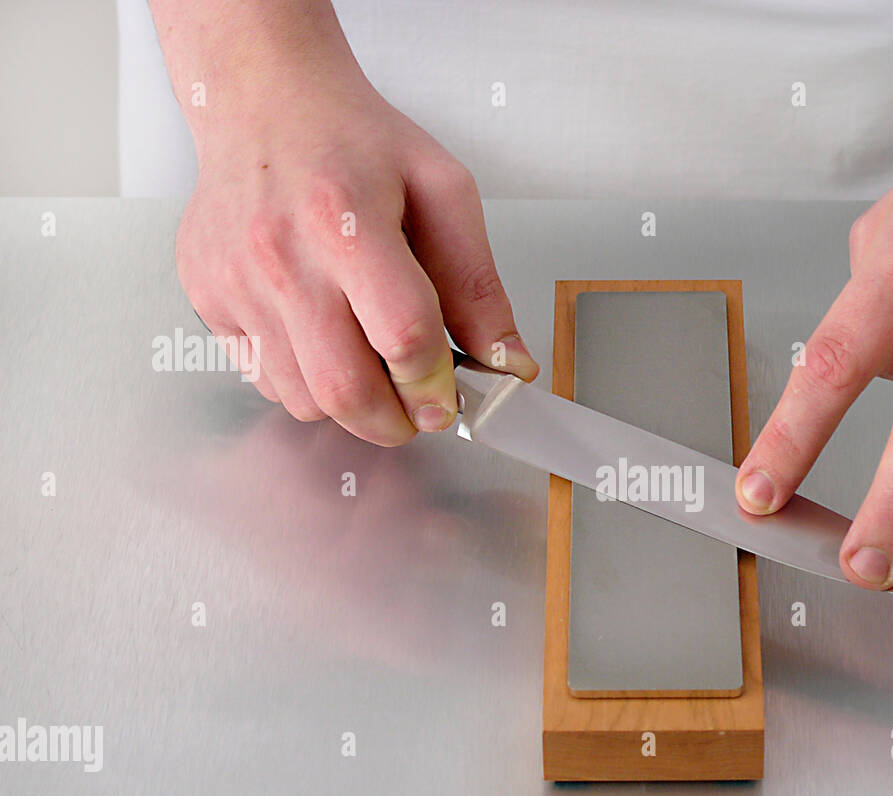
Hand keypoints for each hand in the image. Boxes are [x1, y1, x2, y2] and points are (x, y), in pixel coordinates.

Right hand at [164, 3, 535, 445]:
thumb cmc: (353, 139)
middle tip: (419, 409)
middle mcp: (281, 256)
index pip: (404, 336)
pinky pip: (266, 379)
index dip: (437, 383)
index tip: (451, 395)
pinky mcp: (208, 297)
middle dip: (397, 422)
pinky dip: (306, 381)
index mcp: (346, 221)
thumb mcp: (443, 192)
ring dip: (351, 405)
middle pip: (346, 389)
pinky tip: (325, 338)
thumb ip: (478, 285)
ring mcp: (235, 282)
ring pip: (303, 399)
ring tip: (372, 361)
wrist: (263, 99)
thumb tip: (507, 363)